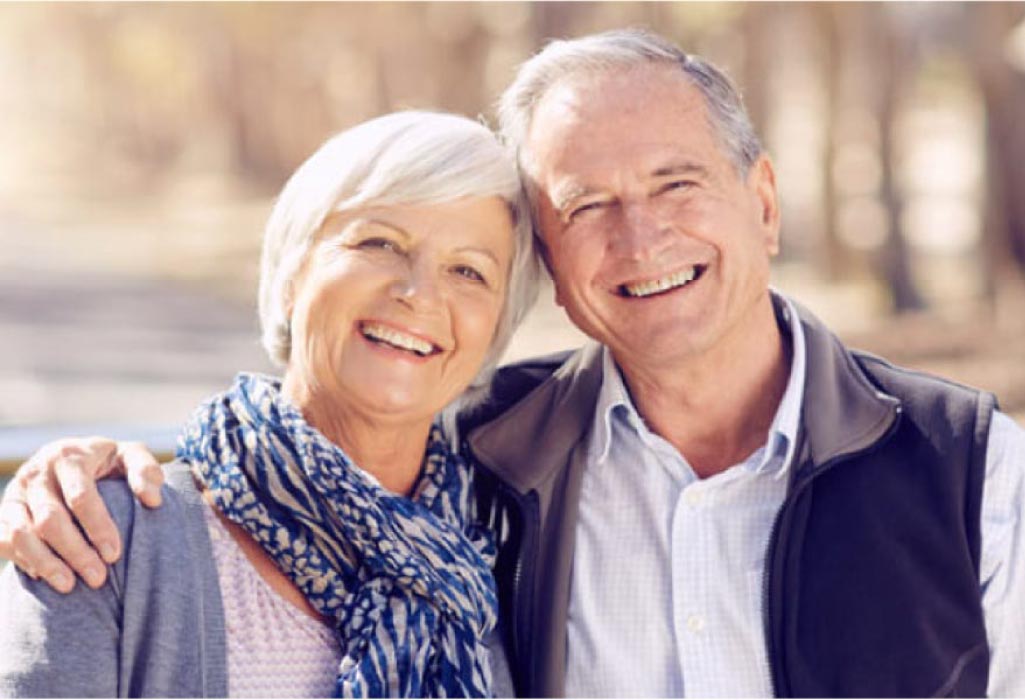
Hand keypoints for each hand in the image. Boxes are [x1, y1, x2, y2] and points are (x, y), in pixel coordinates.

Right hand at [0, 437, 163, 591]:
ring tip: (69, 586)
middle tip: (98, 578)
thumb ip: (146, 472)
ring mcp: (16, 492)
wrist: (71, 460)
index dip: (98, 528)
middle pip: (50, 518)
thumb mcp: (130, 457)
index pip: (81, 496)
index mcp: (70, 456)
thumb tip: (153, 500)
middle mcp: (38, 472)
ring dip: (45, 562)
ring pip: (20, 532)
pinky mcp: (4, 511)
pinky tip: (45, 577)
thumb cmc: (109, 463)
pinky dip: (22, 559)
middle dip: (75, 552)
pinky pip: (3, 539)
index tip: (114, 555)